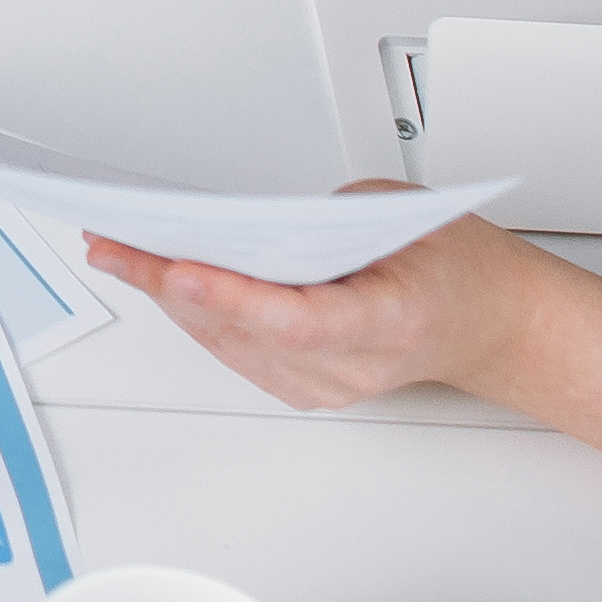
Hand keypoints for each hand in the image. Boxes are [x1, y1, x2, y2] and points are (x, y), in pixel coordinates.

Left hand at [82, 210, 601, 476]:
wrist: (490, 324)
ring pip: (226, 344)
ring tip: (115, 250)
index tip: (178, 266)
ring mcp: (324, 388)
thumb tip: (246, 225)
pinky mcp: (303, 388)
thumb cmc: (457, 268)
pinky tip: (158, 281)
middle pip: (243, 331)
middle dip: (169, 281)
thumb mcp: (402, 213)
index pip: (295, 320)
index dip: (231, 297)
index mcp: (388, 323)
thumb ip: (326, 218)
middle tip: (112, 239)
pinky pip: (234, 351)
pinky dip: (195, 314)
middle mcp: (350, 369)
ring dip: (168, 298)